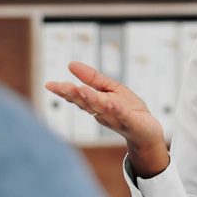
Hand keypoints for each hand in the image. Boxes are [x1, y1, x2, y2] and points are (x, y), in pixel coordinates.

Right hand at [44, 61, 169, 176]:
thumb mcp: (111, 89)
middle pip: (86, 103)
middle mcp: (102, 113)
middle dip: (74, 95)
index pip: (77, 97)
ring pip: (102, 109)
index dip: (64, 91)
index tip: (49, 85)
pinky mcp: (131, 123)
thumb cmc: (129, 109)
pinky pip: (123, 115)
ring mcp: (116, 119)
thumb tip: (71, 64)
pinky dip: (116, 110)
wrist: (147, 133)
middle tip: (62, 86)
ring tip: (83, 90)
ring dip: (92, 100)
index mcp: (96, 104)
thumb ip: (92, 78)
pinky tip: (110, 102)